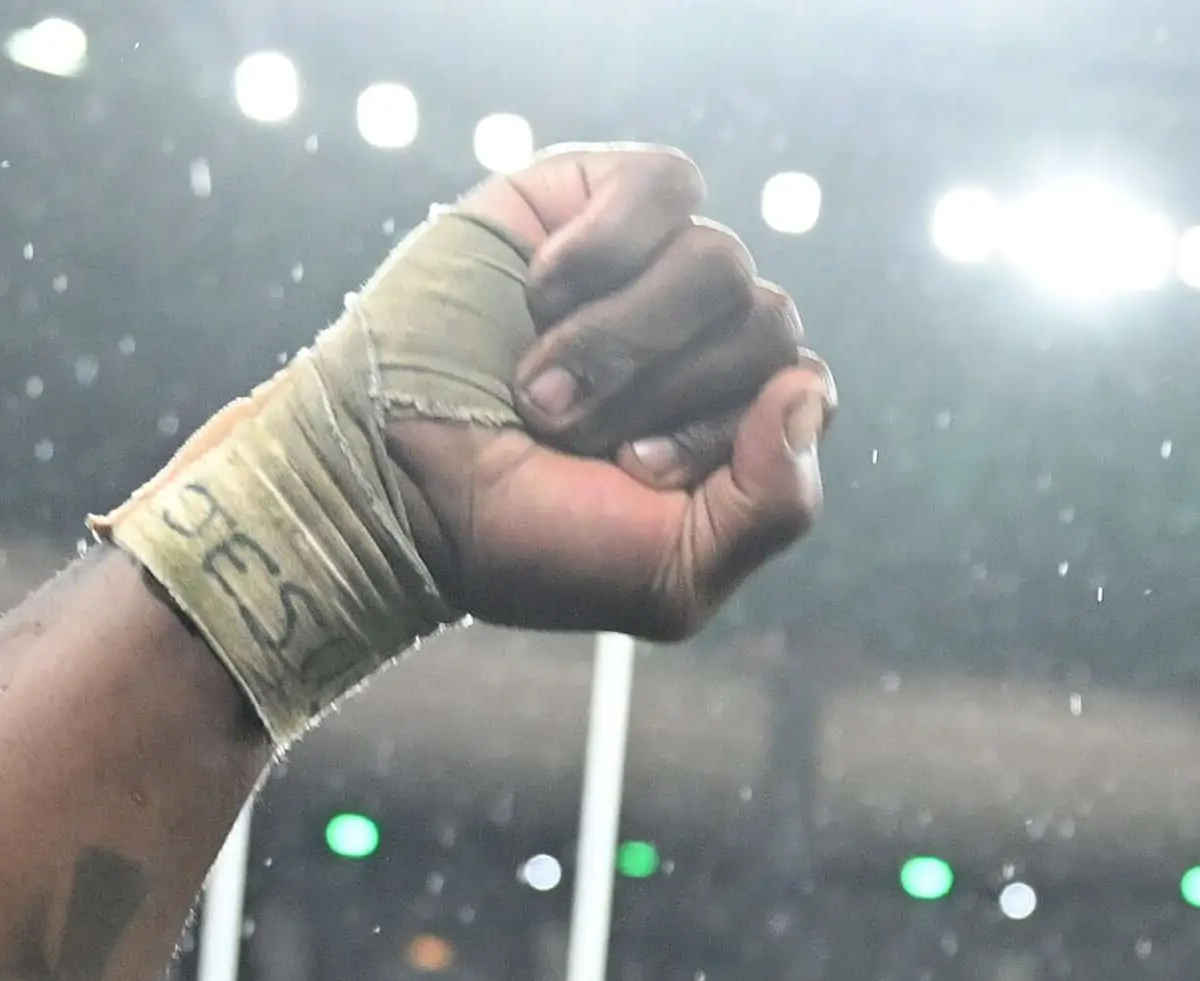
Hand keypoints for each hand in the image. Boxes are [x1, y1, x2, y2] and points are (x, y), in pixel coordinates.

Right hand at [385, 147, 829, 639]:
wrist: (392, 482)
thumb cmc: (524, 536)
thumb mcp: (669, 577)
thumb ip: (772, 510)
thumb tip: (807, 388)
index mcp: (737, 421)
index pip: (802, 389)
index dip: (721, 430)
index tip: (632, 472)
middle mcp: (707, 337)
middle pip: (765, 320)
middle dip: (659, 391)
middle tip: (564, 432)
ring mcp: (654, 265)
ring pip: (718, 261)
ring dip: (616, 337)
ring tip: (537, 384)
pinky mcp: (592, 199)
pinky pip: (666, 185)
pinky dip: (606, 247)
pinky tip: (542, 291)